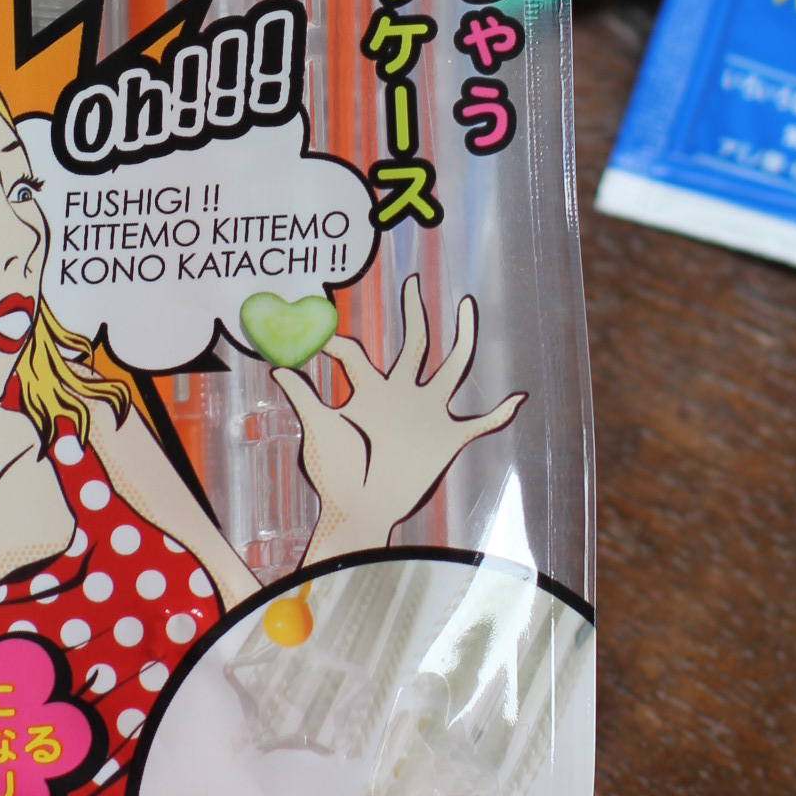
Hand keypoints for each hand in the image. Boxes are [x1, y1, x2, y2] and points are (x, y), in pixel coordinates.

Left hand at [276, 275, 524, 560]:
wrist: (358, 513)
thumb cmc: (335, 474)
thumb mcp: (317, 428)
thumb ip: (302, 395)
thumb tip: (276, 366)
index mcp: (371, 390)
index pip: (355, 353)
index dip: (333, 343)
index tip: (313, 339)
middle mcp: (402, 395)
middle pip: (414, 342)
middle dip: (414, 311)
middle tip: (413, 281)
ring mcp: (427, 414)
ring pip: (452, 367)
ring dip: (462, 338)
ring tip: (468, 307)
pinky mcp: (446, 439)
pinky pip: (480, 424)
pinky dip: (500, 414)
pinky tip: (518, 398)